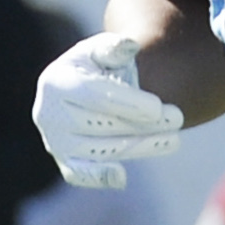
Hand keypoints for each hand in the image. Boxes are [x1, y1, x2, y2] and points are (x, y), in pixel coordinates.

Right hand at [34, 29, 185, 188]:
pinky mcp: (65, 160)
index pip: (93, 96)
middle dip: (142, 124)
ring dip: (140, 147)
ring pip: (99, 149)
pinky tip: (121, 178)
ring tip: (173, 139)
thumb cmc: (101, 68)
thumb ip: (115, 47)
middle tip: (177, 118)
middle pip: (99, 124)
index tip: (158, 107)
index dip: (127, 103)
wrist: (91, 91)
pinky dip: (98, 177)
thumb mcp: (105, 51)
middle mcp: (48, 113)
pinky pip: (78, 174)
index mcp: (56, 81)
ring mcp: (55, 140)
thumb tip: (128, 46)